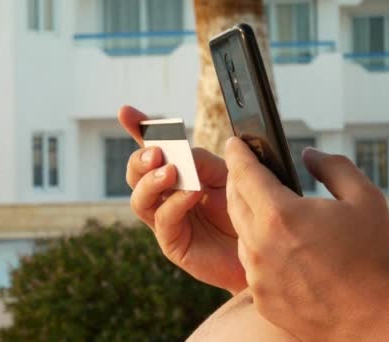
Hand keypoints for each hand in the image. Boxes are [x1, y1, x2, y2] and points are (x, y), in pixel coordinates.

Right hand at [119, 106, 245, 293]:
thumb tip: (180, 154)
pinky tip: (191, 194)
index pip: (153, 148)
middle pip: (135, 174)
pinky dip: (174, 203)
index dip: (137, 129)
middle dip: (141, 159)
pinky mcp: (174, 243)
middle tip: (157, 153)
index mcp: (179, 173)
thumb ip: (202, 162)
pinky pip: (163, 220)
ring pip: (140, 199)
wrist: (263, 247)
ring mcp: (167, 220)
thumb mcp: (226, 176)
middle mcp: (166, 195)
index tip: (126, 111)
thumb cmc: (244, 209)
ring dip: (151, 182)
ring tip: (170, 171)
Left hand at [225, 137, 388, 340]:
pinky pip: (253, 266)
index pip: (245, 174)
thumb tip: (308, 156)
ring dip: (250, 219)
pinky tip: (281, 251)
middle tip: (249, 172)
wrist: (379, 319)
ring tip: (270, 212)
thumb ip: (333, 167)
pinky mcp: (261, 298)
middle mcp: (260, 245)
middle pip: (235, 202)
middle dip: (239, 182)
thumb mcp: (365, 198)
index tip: (233, 143)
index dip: (237, 154)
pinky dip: (261, 252)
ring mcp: (257, 275)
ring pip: (242, 235)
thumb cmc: (375, 257)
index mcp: (281, 215)